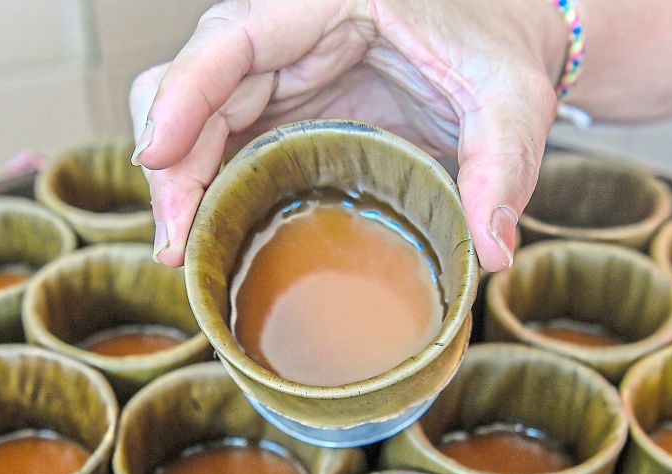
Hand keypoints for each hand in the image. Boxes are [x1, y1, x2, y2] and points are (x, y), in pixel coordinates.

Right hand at [129, 0, 566, 271]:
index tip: (157, 155)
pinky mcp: (283, 104)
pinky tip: (205, 234)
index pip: (234, 36)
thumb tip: (492, 251)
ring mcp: (281, 67)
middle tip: (174, 241)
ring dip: (177, 180)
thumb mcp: (514, 104)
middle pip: (194, 81)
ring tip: (180, 249)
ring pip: (195, 111)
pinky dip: (204, 184)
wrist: (503, 39)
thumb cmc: (500, 51)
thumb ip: (503, 168)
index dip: (184, 93)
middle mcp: (291, 25)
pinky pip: (222, 137)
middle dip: (171, 161)